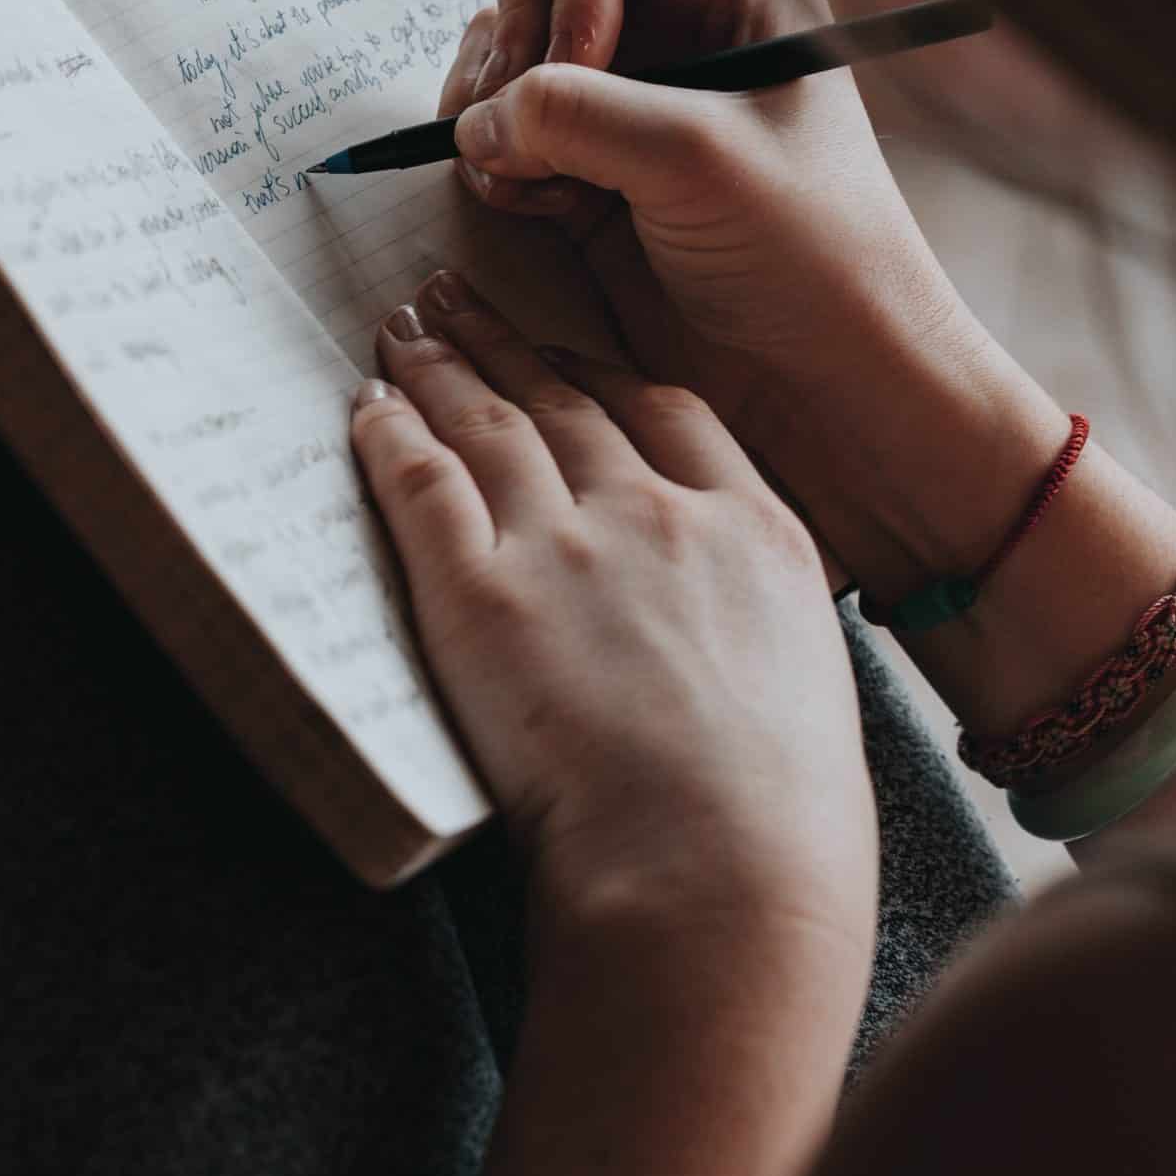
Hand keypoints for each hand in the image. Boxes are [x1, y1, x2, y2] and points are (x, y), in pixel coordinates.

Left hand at [351, 268, 878, 972]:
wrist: (718, 876)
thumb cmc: (780, 827)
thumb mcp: (806, 689)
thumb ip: (751, 631)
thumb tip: (715, 646)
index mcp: (754, 530)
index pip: (666, 410)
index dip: (599, 367)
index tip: (563, 349)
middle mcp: (658, 513)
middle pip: (564, 397)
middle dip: (503, 342)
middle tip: (456, 299)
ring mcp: (567, 546)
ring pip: (488, 422)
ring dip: (438, 366)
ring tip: (404, 329)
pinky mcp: (479, 595)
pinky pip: (420, 484)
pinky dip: (389, 437)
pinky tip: (368, 410)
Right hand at [437, 0, 1060, 593]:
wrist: (831, 385)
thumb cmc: (811, 257)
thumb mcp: (694, 157)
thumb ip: (571, 108)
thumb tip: (476, 118)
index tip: (585, 69)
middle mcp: (671, 13)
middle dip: (512, 43)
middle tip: (531, 129)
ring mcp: (622, 88)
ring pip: (497, 46)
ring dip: (494, 111)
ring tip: (540, 181)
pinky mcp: (584, 161)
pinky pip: (493, 124)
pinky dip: (494, 162)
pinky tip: (544, 210)